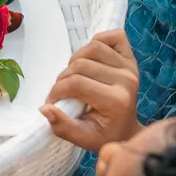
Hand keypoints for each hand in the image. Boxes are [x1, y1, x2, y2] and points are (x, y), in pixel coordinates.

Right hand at [39, 28, 140, 150]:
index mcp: (116, 100)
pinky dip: (98, 41)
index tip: (52, 102)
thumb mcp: (83, 139)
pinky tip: (90, 59)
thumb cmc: (104, 135)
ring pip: (93, 47)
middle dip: (64, 77)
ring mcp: (130, 67)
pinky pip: (114, 36)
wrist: (126, 131)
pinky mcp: (131, 58)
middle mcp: (126, 80)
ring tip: (74, 76)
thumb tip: (44, 109)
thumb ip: (63, 127)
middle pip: (81, 64)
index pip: (76, 83)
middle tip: (62, 91)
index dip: (57, 91)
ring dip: (76, 60)